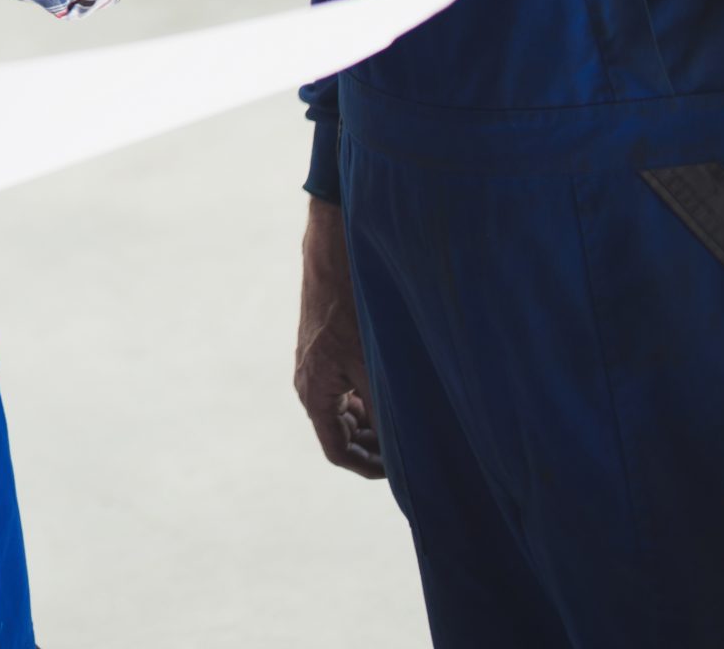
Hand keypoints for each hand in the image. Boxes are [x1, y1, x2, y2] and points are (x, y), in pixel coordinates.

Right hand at [294, 197, 383, 478]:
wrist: (335, 252)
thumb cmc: (352, 305)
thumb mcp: (372, 365)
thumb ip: (382, 410)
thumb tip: (401, 451)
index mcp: (315, 392)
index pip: (337, 451)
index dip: (370, 468)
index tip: (402, 471)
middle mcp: (310, 383)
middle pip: (340, 435)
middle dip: (375, 447)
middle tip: (413, 449)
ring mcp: (316, 365)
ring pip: (344, 413)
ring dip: (373, 424)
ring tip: (410, 423)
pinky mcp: (325, 349)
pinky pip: (344, 390)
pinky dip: (368, 401)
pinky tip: (394, 392)